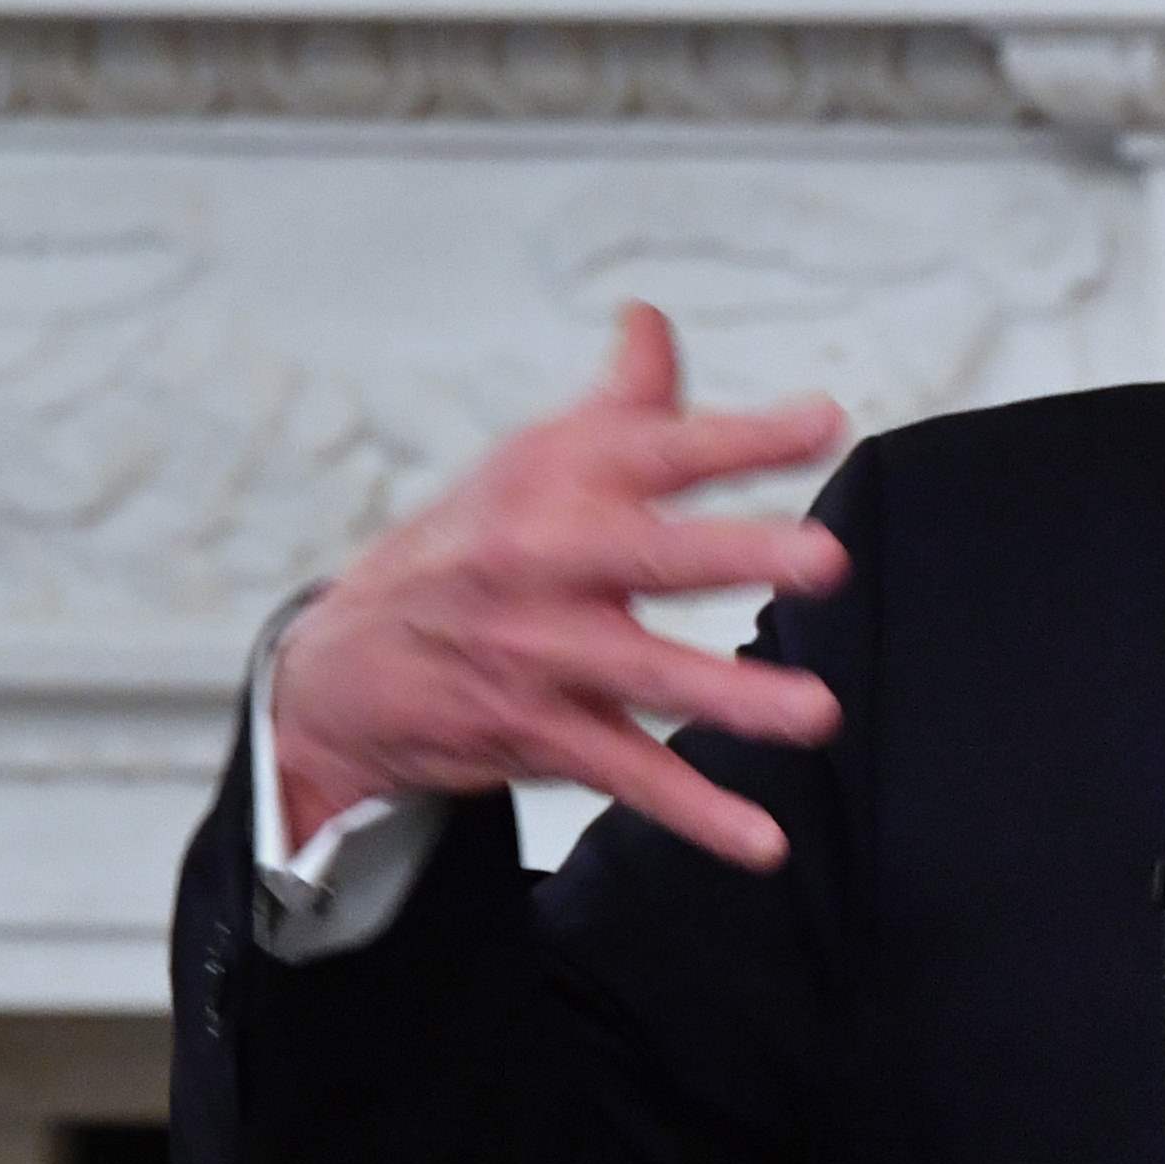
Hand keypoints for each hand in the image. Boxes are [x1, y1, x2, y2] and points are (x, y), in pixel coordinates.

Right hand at [267, 303, 851, 871]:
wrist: (340, 670)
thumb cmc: (460, 554)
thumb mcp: (526, 466)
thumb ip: (616, 405)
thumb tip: (652, 322)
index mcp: (552, 483)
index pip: (656, 448)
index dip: (740, 436)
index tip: (825, 422)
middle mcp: (543, 561)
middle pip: (650, 553)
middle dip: (737, 553)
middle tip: (824, 559)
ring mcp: (539, 653)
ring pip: (644, 673)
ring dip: (731, 697)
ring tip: (817, 713)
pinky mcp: (536, 732)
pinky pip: (627, 774)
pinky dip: (694, 813)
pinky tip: (761, 841)